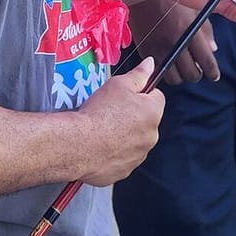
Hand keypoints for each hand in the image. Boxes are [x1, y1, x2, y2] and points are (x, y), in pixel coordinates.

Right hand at [74, 57, 165, 185]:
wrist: (78, 144)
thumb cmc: (98, 113)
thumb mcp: (119, 84)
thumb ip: (138, 74)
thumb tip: (151, 64)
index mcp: (153, 113)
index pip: (156, 97)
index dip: (141, 93)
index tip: (128, 94)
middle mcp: (151, 136)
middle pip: (146, 121)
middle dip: (133, 116)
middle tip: (111, 112)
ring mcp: (138, 156)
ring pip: (134, 140)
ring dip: (124, 135)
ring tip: (103, 129)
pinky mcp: (124, 171)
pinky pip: (122, 158)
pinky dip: (114, 153)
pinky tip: (100, 145)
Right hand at [128, 0, 218, 84]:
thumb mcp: (195, 9)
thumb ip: (206, 30)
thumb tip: (213, 49)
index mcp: (189, 32)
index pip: (206, 61)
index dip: (212, 72)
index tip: (214, 75)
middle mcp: (174, 43)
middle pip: (191, 74)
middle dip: (197, 73)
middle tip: (198, 69)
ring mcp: (158, 49)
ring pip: (174, 78)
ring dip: (181, 76)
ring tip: (183, 68)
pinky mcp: (145, 50)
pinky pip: (157, 71)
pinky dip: (165, 71)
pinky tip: (169, 64)